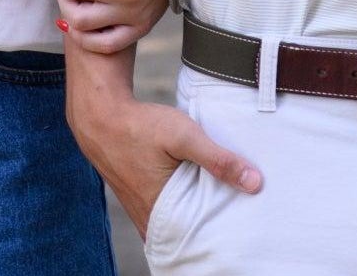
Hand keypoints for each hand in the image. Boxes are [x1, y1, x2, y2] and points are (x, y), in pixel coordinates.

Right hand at [69, 90, 260, 238]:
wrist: (100, 115)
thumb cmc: (140, 126)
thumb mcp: (183, 136)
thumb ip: (218, 159)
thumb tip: (255, 183)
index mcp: (163, 217)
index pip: (201, 240)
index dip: (223, 232)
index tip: (244, 224)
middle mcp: (152, 222)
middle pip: (191, 232)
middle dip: (213, 224)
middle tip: (239, 213)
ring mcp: (143, 212)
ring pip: (179, 222)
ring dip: (197, 213)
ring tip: (223, 201)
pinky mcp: (140, 198)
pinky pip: (168, 211)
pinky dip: (183, 205)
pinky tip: (196, 191)